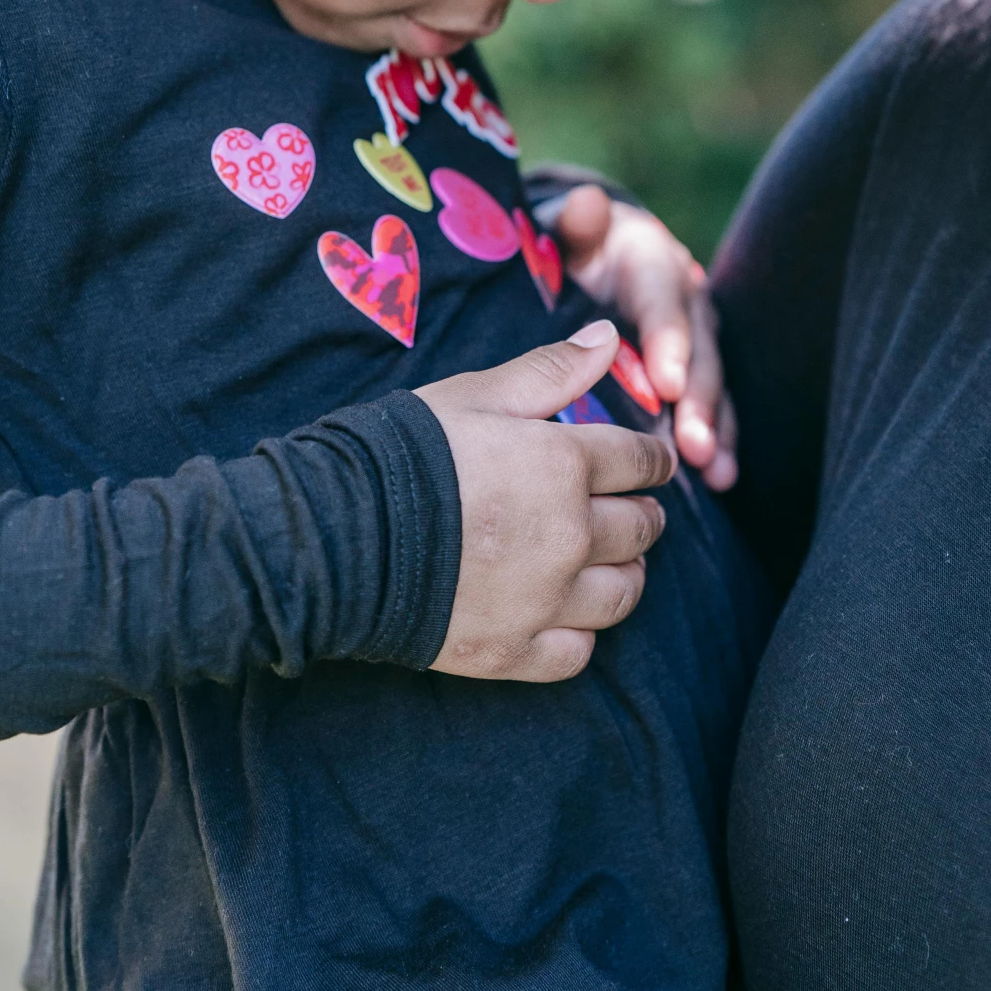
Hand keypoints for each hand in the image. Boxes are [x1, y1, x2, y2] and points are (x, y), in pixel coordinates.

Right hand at [416, 319, 675, 682]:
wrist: (337, 535)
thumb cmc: (405, 452)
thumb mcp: (477, 395)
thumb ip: (551, 370)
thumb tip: (607, 338)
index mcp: (565, 465)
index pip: (641, 461)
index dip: (652, 458)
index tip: (652, 461)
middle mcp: (570, 536)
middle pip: (641, 528)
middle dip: (642, 512)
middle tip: (631, 508)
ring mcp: (545, 601)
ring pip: (622, 594)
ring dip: (625, 572)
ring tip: (609, 561)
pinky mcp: (514, 652)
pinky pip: (578, 652)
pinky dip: (579, 632)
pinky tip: (564, 613)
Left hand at [543, 186, 737, 490]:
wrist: (593, 260)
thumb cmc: (576, 251)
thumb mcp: (571, 232)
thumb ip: (576, 224)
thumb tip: (586, 205)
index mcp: (655, 262)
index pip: (664, 301)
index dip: (669, 341)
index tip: (667, 383)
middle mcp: (687, 300)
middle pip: (699, 352)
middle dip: (698, 400)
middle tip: (692, 444)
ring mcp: (697, 340)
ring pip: (713, 385)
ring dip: (717, 429)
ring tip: (716, 470)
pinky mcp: (696, 372)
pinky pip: (714, 408)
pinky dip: (720, 442)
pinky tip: (721, 479)